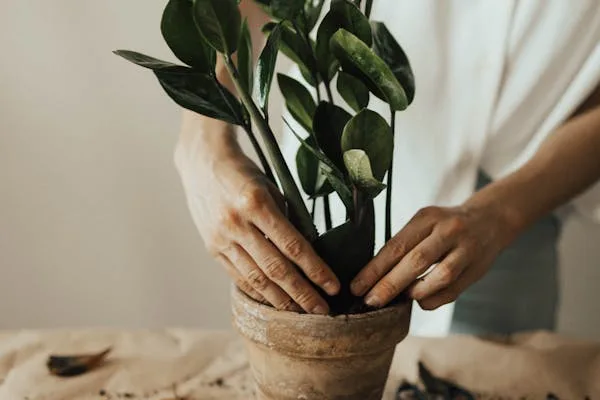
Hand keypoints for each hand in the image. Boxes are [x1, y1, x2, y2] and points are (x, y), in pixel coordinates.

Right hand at [175, 118, 339, 313]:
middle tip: (322, 311)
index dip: (315, 269)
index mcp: (256, 203)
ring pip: (255, 279)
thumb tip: (308, 253)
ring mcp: (221, 238)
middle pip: (276, 269)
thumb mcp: (271, 188)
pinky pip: (238, 276)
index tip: (333, 286)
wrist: (202, 163)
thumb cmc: (244, 173)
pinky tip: (273, 301)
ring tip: (300, 313)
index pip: (293, 245)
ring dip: (280, 300)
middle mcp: (237, 223)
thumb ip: (287, 220)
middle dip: (302, 294)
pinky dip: (257, 291)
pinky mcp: (211, 247)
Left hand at [350, 203, 516, 309]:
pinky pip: (453, 290)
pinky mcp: (477, 268)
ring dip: (415, 291)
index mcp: (427, 217)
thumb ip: (405, 244)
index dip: (374, 269)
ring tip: (398, 299)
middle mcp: (448, 230)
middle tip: (370, 301)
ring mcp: (466, 249)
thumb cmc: (446, 225)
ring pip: (439, 276)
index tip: (357, 286)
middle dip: (389, 284)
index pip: (396, 245)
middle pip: (416, 260)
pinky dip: (433, 299)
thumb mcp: (425, 223)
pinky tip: (420, 300)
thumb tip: (374, 276)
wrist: (491, 220)